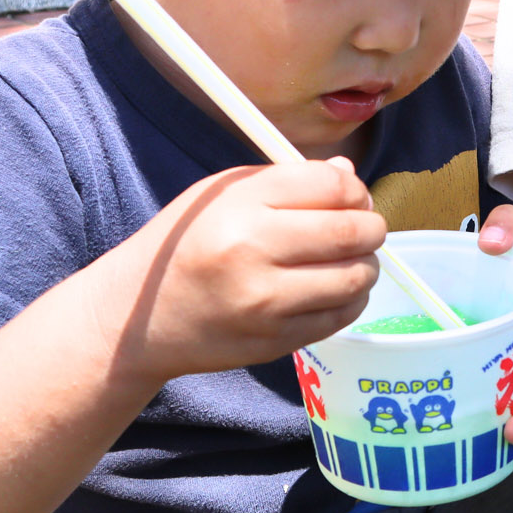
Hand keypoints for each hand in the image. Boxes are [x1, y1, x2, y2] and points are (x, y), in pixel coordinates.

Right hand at [99, 157, 383, 385]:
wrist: (140, 317)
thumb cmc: (186, 244)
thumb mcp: (222, 195)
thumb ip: (288, 180)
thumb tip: (349, 172)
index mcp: (241, 205)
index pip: (333, 185)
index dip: (355, 189)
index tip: (351, 196)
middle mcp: (254, 252)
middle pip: (353, 231)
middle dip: (372, 226)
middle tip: (364, 227)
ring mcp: (267, 303)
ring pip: (356, 277)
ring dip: (366, 264)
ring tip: (350, 259)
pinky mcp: (276, 340)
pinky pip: (342, 315)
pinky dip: (351, 298)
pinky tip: (334, 288)